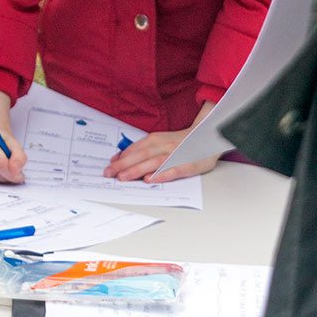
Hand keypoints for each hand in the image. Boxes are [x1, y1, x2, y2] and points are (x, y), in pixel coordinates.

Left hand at [103, 101, 219, 182]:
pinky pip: (174, 170)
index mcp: (157, 139)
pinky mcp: (189, 164)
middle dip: (124, 165)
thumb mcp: (160, 141)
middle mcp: (165, 145)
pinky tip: (150, 180)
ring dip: (137, 170)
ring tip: (124, 178)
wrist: (208, 136)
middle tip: (110, 174)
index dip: (121, 158)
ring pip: (154, 162)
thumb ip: (142, 148)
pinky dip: (162, 174)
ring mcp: (177, 154)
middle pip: (142, 155)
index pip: (136, 149)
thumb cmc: (180, 142)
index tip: (109, 166)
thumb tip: (119, 157)